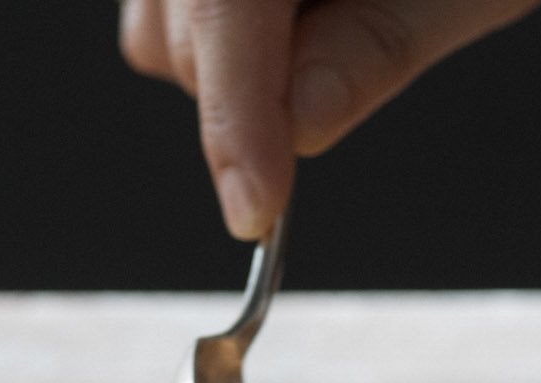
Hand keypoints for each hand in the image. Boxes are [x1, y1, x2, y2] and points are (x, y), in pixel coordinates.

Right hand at [119, 0, 540, 237]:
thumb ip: (380, 41)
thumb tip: (302, 124)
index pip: (223, 6)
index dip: (236, 116)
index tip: (256, 205)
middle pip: (174, 28)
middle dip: (247, 86)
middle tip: (356, 44)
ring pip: (160, 24)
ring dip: (238, 56)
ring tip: (339, 7)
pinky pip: (171, 2)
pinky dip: (231, 27)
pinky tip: (302, 6)